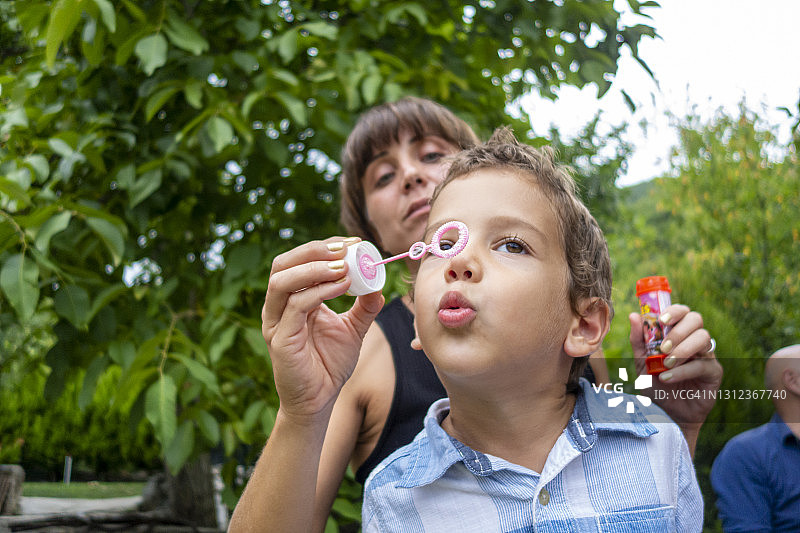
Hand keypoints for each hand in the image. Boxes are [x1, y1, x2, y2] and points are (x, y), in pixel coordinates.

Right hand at [261, 237, 383, 420]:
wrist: (319, 401)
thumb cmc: (329, 364)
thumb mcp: (353, 329)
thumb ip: (364, 306)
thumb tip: (379, 284)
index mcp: (292, 299)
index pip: (298, 261)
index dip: (324, 247)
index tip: (353, 243)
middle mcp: (278, 307)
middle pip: (283, 263)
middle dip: (313, 251)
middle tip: (344, 249)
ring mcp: (275, 322)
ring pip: (282, 281)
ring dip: (313, 267)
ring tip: (343, 267)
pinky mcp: (280, 339)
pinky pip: (295, 306)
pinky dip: (318, 291)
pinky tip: (342, 286)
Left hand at [629, 305, 722, 426]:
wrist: (667, 413)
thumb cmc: (656, 385)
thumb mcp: (642, 363)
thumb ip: (638, 341)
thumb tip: (633, 315)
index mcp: (678, 333)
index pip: (683, 312)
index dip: (674, 311)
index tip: (661, 320)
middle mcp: (694, 340)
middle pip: (696, 319)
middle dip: (678, 330)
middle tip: (664, 346)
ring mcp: (706, 355)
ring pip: (703, 338)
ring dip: (682, 349)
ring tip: (666, 363)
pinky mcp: (714, 372)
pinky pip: (702, 364)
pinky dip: (682, 371)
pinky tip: (667, 378)